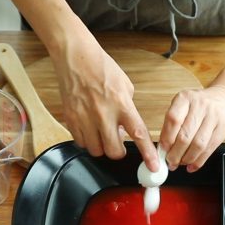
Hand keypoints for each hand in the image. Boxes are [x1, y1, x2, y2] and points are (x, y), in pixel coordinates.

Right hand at [52, 37, 158, 170]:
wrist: (75, 57)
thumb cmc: (102, 68)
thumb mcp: (125, 86)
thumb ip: (128, 109)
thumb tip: (128, 128)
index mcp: (122, 104)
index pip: (138, 134)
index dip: (147, 154)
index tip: (153, 167)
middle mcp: (104, 113)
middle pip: (113, 151)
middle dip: (117, 151)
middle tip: (117, 143)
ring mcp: (85, 117)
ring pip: (96, 150)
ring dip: (101, 146)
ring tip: (101, 132)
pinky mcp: (70, 118)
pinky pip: (80, 142)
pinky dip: (86, 140)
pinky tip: (89, 127)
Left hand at [161, 86, 224, 171]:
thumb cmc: (200, 105)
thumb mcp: (184, 105)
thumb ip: (173, 124)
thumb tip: (163, 148)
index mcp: (185, 98)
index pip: (173, 120)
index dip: (166, 139)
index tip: (163, 150)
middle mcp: (200, 105)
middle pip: (185, 135)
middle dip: (175, 154)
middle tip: (170, 161)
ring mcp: (214, 116)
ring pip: (198, 145)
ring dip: (187, 159)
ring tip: (181, 163)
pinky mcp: (224, 128)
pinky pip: (209, 149)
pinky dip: (199, 161)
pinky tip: (192, 165)